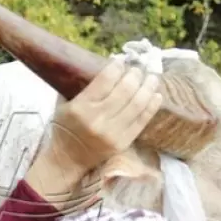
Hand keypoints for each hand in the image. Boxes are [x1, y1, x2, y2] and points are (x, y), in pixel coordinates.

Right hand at [46, 60, 161, 172]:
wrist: (67, 160)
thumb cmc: (64, 128)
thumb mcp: (64, 104)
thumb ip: (80, 86)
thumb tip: (105, 67)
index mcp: (81, 107)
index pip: (105, 80)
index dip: (117, 67)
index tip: (121, 61)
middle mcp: (98, 120)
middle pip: (125, 90)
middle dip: (135, 75)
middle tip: (138, 68)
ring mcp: (112, 133)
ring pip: (137, 104)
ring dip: (148, 87)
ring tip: (152, 77)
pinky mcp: (122, 143)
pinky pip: (142, 121)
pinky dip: (151, 106)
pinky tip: (156, 95)